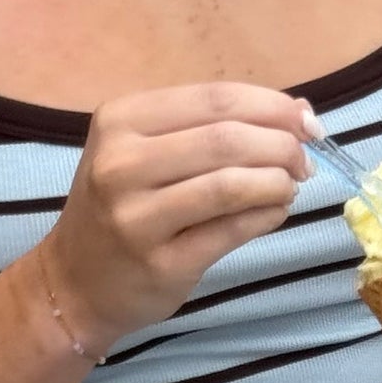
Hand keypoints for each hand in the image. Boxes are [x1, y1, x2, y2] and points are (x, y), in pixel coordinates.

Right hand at [37, 80, 313, 356]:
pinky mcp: (162, 263)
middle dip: (282, 145)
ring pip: (231, 185)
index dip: (272, 106)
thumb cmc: (117, 208)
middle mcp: (122, 163)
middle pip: (226, 139)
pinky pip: (231, 231)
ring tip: (291, 185)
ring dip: (277, 182)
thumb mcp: (140, 151)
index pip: (214, 99)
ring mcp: (138, 217)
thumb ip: (207, 128)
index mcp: (121, 120)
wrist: (74, 283)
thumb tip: (295, 112)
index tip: (308, 121)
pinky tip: (276, 210)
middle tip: (304, 159)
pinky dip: (266, 215)